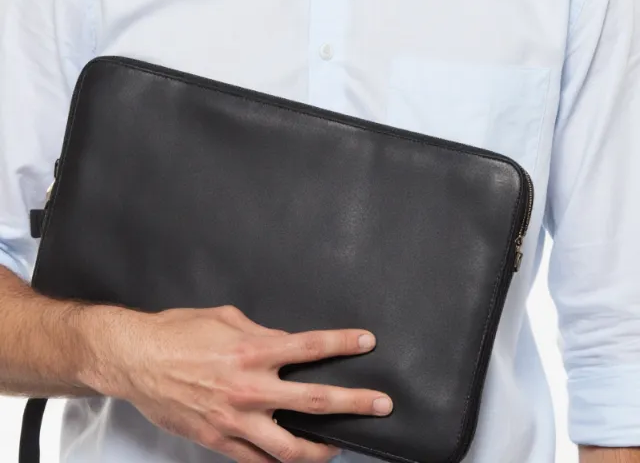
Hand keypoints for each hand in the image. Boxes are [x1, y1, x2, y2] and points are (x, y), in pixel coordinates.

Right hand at [105, 303, 392, 462]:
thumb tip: (282, 342)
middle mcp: (249, 388)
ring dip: (321, 450)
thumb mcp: (225, 318)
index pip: (310, 347)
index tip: (367, 341)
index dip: (342, 343)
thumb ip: (259, 332)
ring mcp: (235, 420)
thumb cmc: (178, 332)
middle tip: (381, 404)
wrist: (136, 359)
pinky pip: (256, 461)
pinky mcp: (219, 441)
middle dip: (354, 403)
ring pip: (290, 447)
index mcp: (252, 350)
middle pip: (314, 401)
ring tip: (340, 447)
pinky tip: (293, 461)